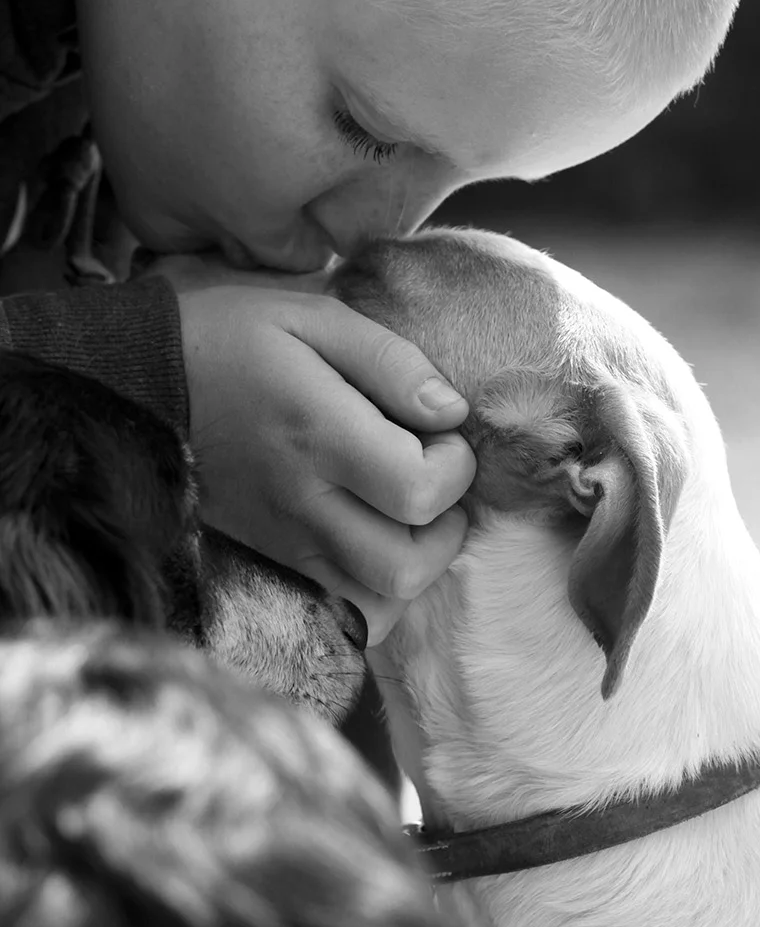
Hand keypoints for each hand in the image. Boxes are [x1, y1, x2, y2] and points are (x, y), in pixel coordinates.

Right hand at [154, 254, 475, 641]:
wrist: (138, 381)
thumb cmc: (233, 339)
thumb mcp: (315, 318)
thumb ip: (392, 362)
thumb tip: (452, 411)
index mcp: (320, 436)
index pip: (420, 492)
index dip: (454, 469)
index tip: (440, 435)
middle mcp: (303, 503)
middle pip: (405, 567)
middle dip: (444, 531)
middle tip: (431, 482)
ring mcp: (282, 541)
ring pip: (375, 602)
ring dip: (412, 564)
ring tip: (405, 514)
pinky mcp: (268, 559)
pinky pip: (337, 608)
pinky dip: (371, 589)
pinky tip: (371, 539)